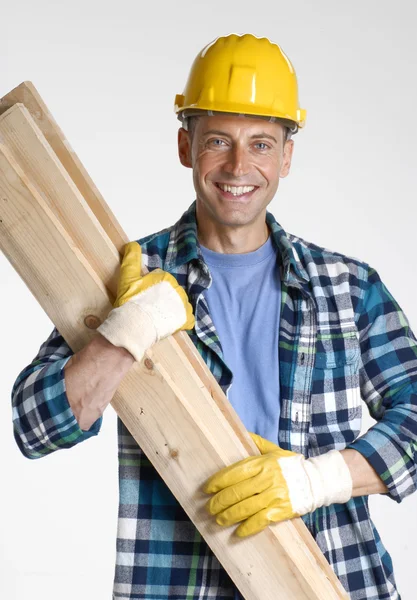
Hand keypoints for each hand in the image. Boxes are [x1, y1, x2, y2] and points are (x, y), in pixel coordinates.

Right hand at [97, 241, 194, 361]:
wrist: (135, 324)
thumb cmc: (131, 300)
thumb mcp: (127, 276)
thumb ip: (131, 258)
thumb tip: (132, 244)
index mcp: (166, 278)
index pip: (161, 281)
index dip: (151, 289)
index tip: (143, 296)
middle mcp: (178, 289)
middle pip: (171, 293)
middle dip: (162, 299)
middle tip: (149, 308)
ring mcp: (183, 305)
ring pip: (179, 304)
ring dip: (172, 309)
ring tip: (158, 317)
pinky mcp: (185, 320)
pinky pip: (188, 319)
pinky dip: (182, 321)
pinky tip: (172, 323)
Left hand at [203, 433, 351, 536]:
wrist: (316, 481)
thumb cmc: (291, 465)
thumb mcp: (274, 450)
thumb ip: (256, 442)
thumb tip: (241, 432)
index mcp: (263, 463)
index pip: (234, 472)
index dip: (218, 481)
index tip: (207, 488)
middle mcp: (267, 479)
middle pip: (236, 492)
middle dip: (218, 502)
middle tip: (208, 508)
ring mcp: (274, 495)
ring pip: (245, 507)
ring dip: (228, 515)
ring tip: (218, 520)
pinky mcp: (281, 510)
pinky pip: (260, 520)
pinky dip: (247, 527)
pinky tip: (237, 532)